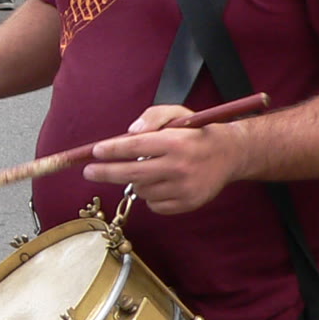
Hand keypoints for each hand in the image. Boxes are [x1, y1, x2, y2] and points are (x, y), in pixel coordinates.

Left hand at [79, 104, 242, 214]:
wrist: (230, 155)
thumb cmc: (195, 132)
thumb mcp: (176, 114)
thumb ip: (151, 117)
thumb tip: (129, 133)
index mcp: (175, 142)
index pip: (136, 146)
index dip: (112, 150)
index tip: (95, 152)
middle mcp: (179, 166)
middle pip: (132, 173)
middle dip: (105, 173)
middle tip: (88, 171)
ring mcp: (184, 188)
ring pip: (142, 190)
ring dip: (135, 181)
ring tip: (147, 169)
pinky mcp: (188, 203)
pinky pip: (155, 205)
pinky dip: (151, 196)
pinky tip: (160, 183)